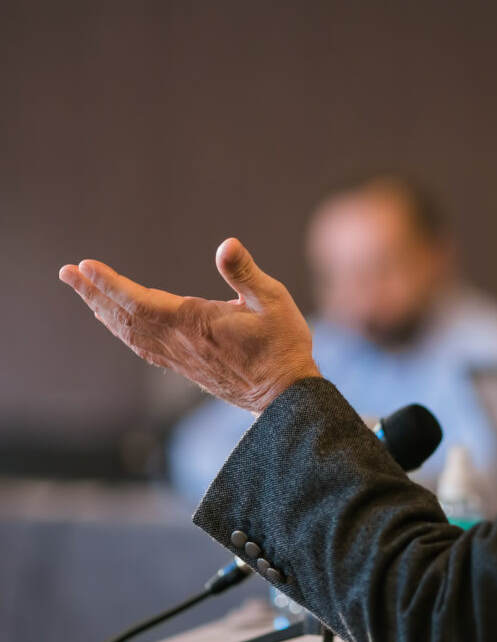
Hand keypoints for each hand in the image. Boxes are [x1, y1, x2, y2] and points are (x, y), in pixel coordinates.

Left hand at [59, 238, 320, 412]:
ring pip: (129, 333)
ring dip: (103, 311)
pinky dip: (122, 330)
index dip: (110, 283)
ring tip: (85, 293)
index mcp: (193, 323)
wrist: (284, 396)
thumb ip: (245, 273)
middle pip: (123, 317)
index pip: (139, 301)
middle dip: (93, 293)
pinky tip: (118, 325)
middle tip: (68, 272)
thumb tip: (227, 244)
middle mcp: (178, 342)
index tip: (85, 266)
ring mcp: (179, 357)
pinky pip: (142, 347)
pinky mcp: (185, 366)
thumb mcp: (273, 300)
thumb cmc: (282, 344)